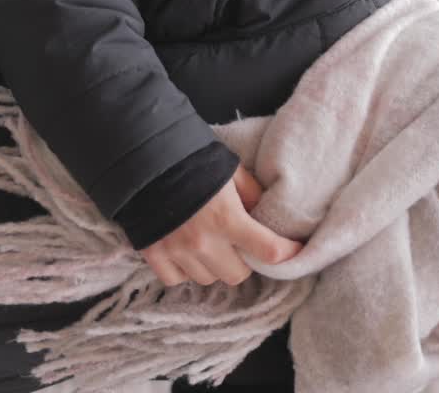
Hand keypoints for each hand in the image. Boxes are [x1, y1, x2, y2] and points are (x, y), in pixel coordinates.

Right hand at [140, 165, 301, 286]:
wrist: (143, 159)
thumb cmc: (192, 161)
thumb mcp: (231, 171)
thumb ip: (252, 194)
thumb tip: (267, 213)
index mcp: (227, 219)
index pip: (269, 251)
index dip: (288, 253)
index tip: (295, 250)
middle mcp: (203, 242)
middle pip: (237, 275)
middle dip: (244, 261)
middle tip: (239, 243)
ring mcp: (177, 252)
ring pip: (208, 279)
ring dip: (214, 266)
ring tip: (211, 244)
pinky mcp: (154, 255)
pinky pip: (177, 280)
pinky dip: (185, 270)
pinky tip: (186, 251)